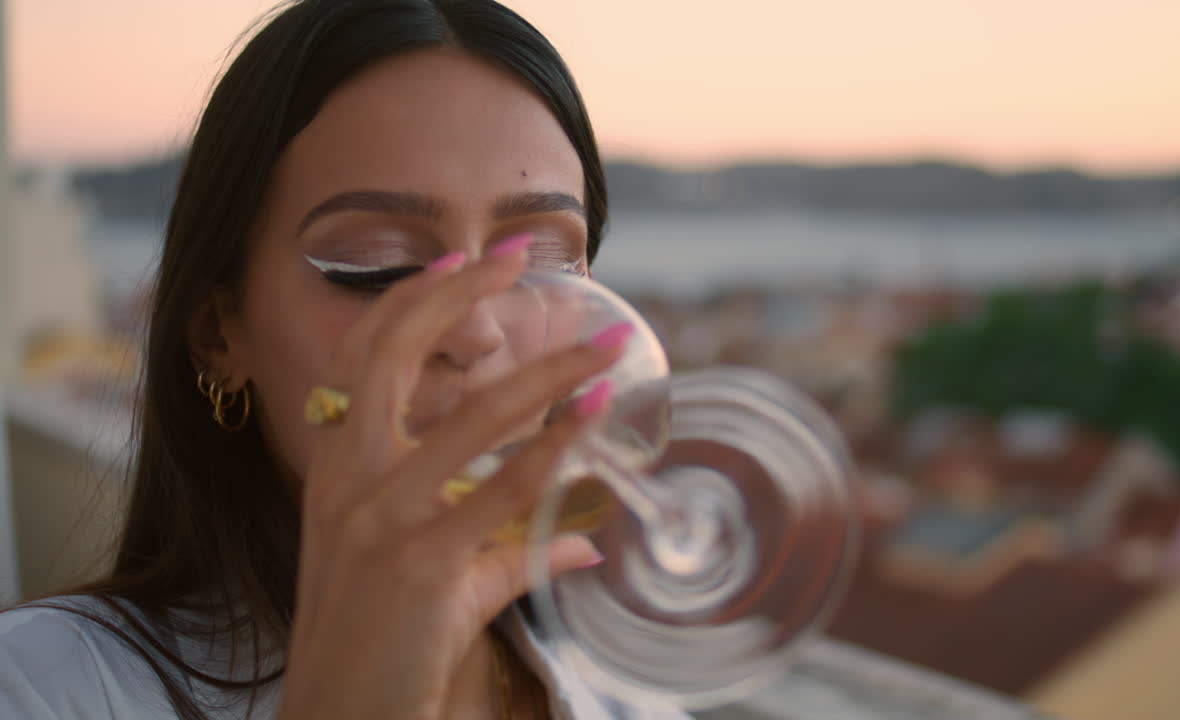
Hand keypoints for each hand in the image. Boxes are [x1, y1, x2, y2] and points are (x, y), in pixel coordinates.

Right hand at [276, 246, 621, 719]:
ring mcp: (382, 519)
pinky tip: (591, 416)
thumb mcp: (418, 567)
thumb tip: (580, 539)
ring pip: (473, 417)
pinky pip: (502, 493)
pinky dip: (554, 449)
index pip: (361, 356)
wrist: (340, 714)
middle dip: (460, 294)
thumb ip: (499, 542)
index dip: (408, 299)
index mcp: (335, 467)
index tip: (460, 259)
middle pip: (397, 353)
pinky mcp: (422, 566)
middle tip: (518, 255)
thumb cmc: (376, 637)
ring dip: (549, 372)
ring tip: (602, 347)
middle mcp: (349, 479)